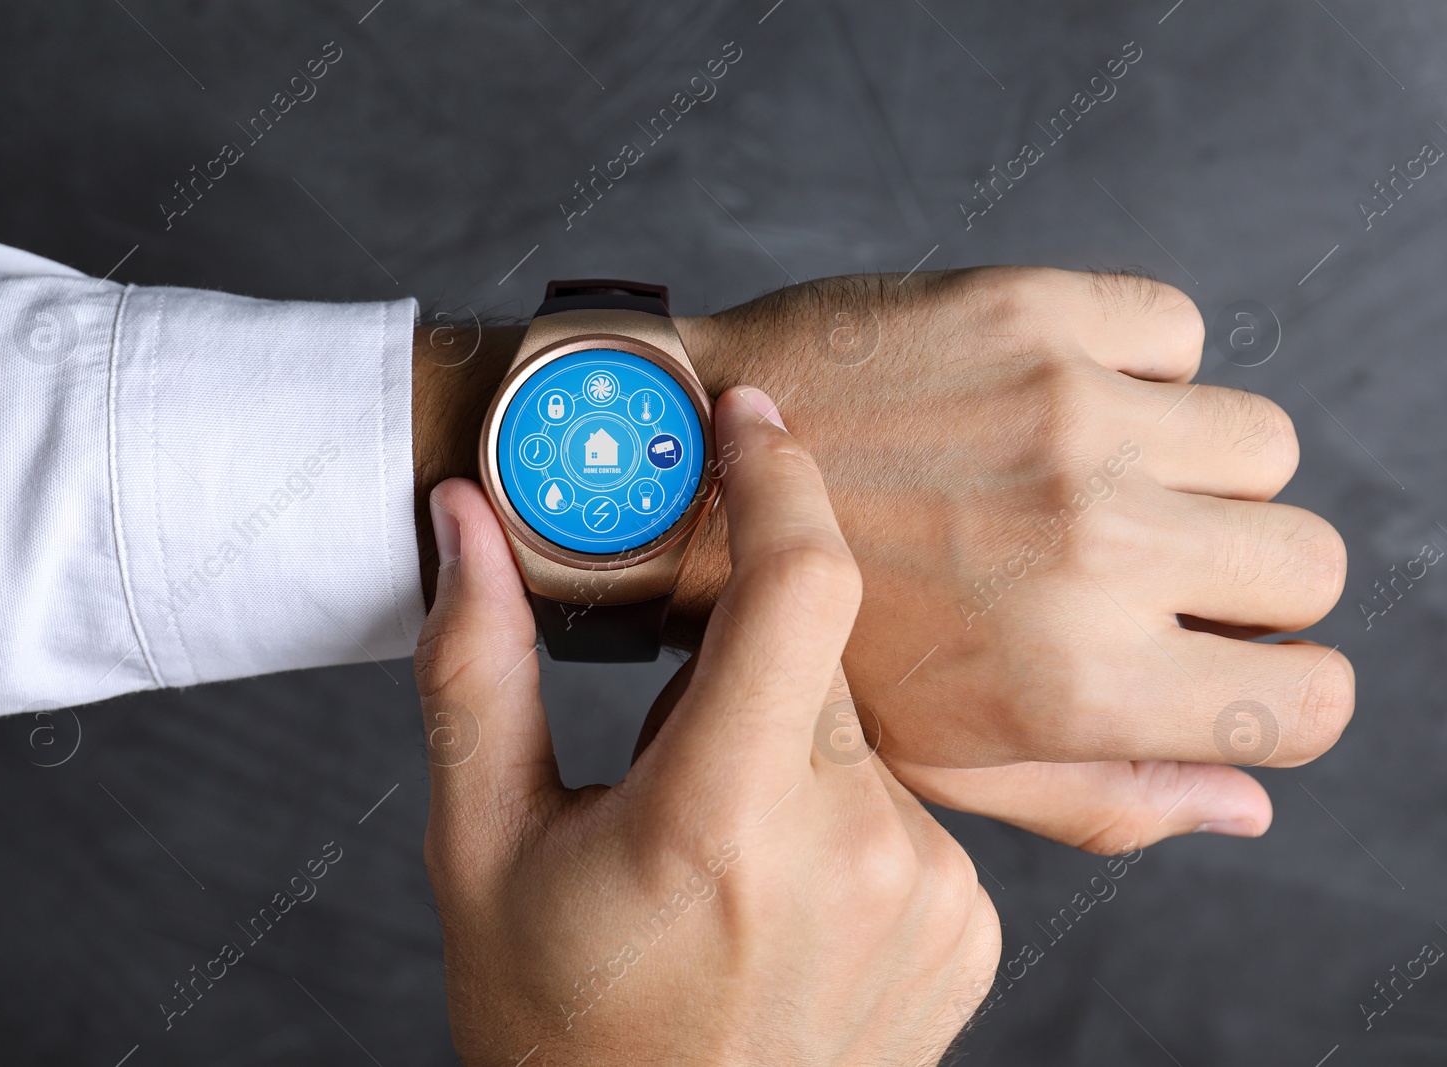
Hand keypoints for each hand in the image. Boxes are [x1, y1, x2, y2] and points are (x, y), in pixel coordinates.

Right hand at [415, 387, 998, 1065]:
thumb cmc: (559, 1033)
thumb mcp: (483, 852)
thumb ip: (476, 671)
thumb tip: (464, 522)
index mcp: (722, 823)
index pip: (800, 586)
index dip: (777, 477)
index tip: (744, 423)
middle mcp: (856, 852)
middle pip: (815, 655)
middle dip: (737, 662)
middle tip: (663, 752)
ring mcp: (930, 894)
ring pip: (857, 729)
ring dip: (786, 742)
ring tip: (716, 859)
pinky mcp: (970, 925)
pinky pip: (906, 801)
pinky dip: (838, 810)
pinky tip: (777, 895)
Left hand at [674, 268, 1353, 850]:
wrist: (671, 481)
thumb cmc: (800, 638)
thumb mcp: (936, 759)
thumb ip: (1099, 796)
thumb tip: (1247, 805)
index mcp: (1077, 681)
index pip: (1311, 700)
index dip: (1277, 686)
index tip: (1217, 655)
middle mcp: (1094, 546)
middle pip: (1306, 561)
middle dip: (1242, 575)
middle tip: (1140, 566)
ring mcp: (1067, 417)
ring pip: (1260, 441)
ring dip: (1189, 464)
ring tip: (1076, 481)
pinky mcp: (1030, 313)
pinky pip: (1177, 329)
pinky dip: (1134, 363)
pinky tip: (1040, 400)